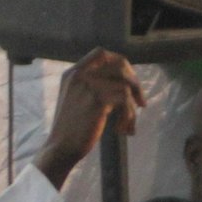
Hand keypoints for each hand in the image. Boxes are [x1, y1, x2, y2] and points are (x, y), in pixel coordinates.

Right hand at [34, 50, 145, 187]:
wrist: (60, 148)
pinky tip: (122, 131)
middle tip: (141, 103)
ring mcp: (88, 85)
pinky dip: (129, 116)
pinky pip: (126, 100)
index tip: (130, 83)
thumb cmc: (73, 127)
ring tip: (128, 125)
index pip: (101, 53)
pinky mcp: (97, 99)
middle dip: (135, 83)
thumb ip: (95, 85)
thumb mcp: (78, 98)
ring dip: (132, 109)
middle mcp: (79, 75)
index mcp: (73, 73)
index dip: (121, 64)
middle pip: (119, 64)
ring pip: (126, 86)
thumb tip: (127, 81)